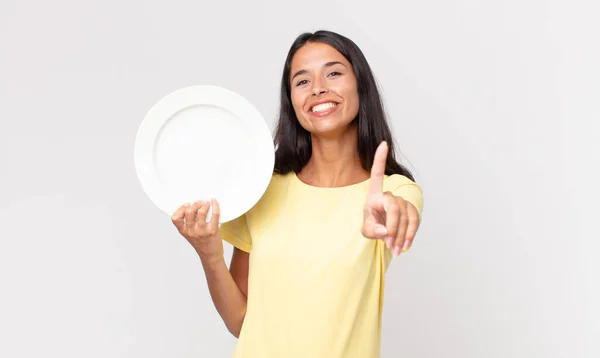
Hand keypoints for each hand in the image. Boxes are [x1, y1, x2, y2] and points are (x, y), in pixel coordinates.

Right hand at [171, 199, 222, 260]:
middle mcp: (192, 231)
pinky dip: (215, 206)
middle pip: (189, 212)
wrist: (210, 256)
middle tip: (199, 203)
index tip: (187, 204)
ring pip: (201, 212)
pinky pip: (215, 214)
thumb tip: (193, 205)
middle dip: (194, 204)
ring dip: (204, 204)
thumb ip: (188, 223)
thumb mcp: (190, 234)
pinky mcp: (213, 230)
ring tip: (206, 203)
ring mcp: (202, 231)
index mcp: (184, 231)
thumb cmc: (201, 244)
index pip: (175, 218)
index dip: (181, 209)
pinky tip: (214, 202)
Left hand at [361, 141, 419, 255]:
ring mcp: (402, 202)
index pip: (377, 175)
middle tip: (388, 244)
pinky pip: (414, 221)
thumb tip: (385, 231)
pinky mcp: (412, 211)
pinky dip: (410, 234)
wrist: (385, 232)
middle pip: (394, 207)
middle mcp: (389, 195)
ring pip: (405, 216)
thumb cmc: (372, 225)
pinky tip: (405, 246)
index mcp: (374, 194)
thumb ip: (372, 229)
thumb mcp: (366, 230)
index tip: (383, 144)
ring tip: (395, 250)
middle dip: (393, 227)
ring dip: (401, 235)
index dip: (380, 159)